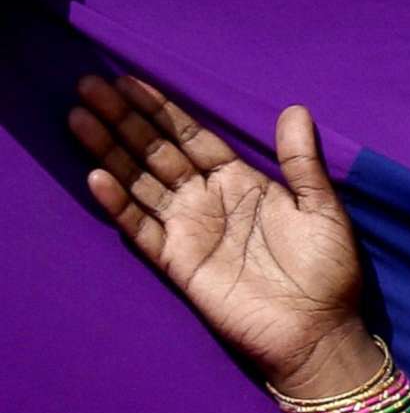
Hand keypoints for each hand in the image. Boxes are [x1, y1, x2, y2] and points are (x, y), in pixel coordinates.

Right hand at [68, 75, 376, 396]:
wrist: (319, 332)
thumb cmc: (328, 272)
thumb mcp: (323, 210)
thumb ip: (302, 162)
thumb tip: (296, 109)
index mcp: (241, 182)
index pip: (192, 136)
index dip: (161, 109)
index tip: (128, 80)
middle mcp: (208, 200)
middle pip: (157, 152)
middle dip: (124, 119)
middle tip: (89, 85)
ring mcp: (190, 230)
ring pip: (140, 181)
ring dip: (109, 150)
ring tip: (78, 117)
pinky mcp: (178, 262)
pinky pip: (140, 228)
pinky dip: (118, 204)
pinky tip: (96, 177)